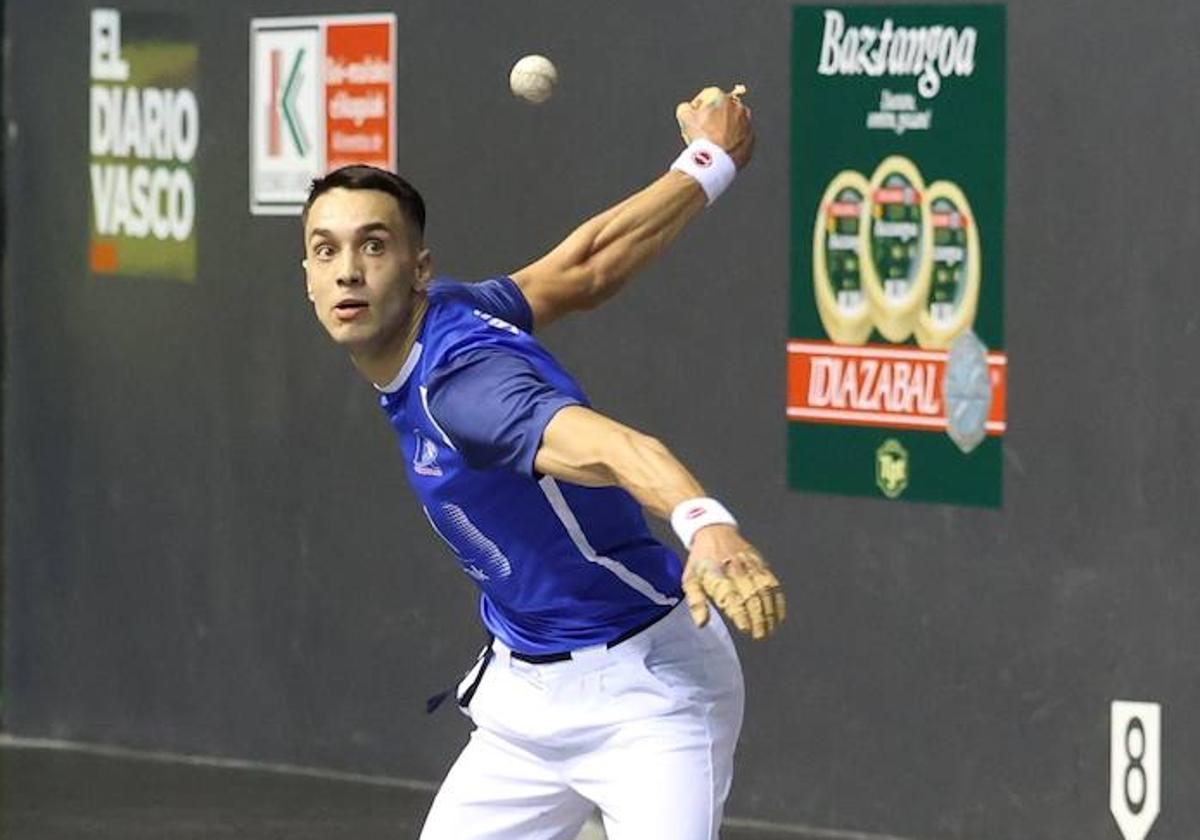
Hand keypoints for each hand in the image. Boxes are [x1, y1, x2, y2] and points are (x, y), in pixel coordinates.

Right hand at [675, 84, 754, 168]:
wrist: (715, 161)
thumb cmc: (700, 137)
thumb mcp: (684, 117)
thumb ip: (685, 107)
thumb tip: (688, 108)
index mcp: (721, 97)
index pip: (708, 95)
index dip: (699, 107)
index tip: (695, 118)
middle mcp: (737, 106)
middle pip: (723, 108)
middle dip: (715, 116)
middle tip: (705, 130)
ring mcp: (747, 122)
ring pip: (735, 121)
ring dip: (726, 127)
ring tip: (715, 141)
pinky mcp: (751, 138)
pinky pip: (741, 136)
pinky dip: (734, 140)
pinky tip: (723, 148)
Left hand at [681, 524, 784, 639]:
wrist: (713, 530)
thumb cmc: (700, 560)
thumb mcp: (690, 579)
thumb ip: (696, 603)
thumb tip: (701, 624)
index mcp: (717, 574)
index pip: (732, 597)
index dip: (740, 613)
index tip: (745, 628)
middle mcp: (736, 569)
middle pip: (751, 595)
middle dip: (758, 617)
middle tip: (760, 635)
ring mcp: (750, 565)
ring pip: (765, 589)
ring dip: (770, 610)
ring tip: (770, 628)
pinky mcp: (761, 563)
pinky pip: (773, 582)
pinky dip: (778, 599)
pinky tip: (779, 614)